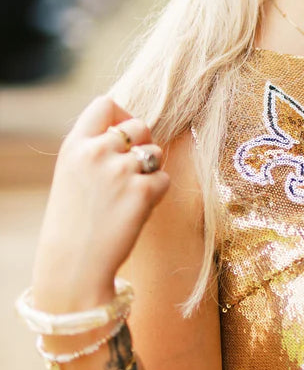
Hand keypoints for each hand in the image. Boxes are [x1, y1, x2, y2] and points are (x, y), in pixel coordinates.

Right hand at [32, 96, 169, 311]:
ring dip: (151, 171)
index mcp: (75, 145)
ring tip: (128, 196)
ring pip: (156, 153)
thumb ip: (96, 147)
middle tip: (131, 172)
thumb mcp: (73, 173)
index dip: (121, 116)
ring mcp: (121, 171)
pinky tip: (135, 211)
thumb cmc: (75, 220)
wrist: (73, 266)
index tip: (123, 135)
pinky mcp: (143, 191)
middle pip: (140, 125)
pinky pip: (164, 179)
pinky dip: (156, 194)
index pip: (105, 104)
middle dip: (143, 145)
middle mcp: (97, 152)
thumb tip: (134, 127)